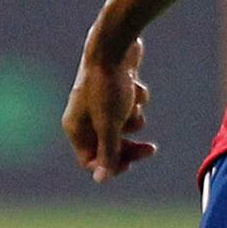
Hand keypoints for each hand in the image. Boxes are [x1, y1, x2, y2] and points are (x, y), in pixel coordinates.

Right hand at [63, 37, 155, 182]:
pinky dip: (137, 98)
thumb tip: (100, 181)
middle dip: (130, 145)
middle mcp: (85, 117)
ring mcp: (101, 103)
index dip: (110, 164)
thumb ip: (107, 153)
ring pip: (125, 126)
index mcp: (75, 128)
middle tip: (151, 149)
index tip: (130, 165)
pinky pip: (132, 106)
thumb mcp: (109, 125)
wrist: (116, 46)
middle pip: (110, 146)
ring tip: (133, 100)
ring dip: (135, 116)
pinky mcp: (117, 90)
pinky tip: (134, 82)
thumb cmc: (107, 86)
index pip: (90, 160)